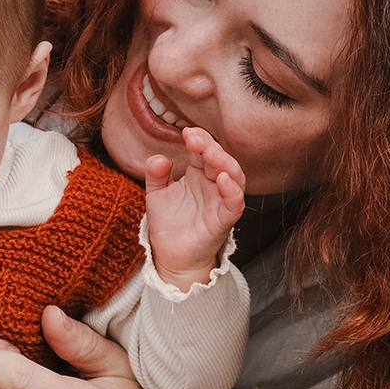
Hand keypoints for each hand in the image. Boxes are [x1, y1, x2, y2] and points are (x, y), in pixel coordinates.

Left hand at [142, 127, 244, 291]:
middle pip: (220, 159)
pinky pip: (235, 203)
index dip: (198, 138)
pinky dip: (233, 191)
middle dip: (210, 146)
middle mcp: (213, 184)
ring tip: (210, 153)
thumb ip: (155, 175)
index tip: (186, 132)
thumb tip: (159, 158)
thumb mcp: (156, 194)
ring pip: (234, 176)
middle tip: (194, 139)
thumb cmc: (168, 223)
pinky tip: (224, 179)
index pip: (203, 149)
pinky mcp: (223, 220)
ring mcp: (220, 201)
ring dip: (224, 162)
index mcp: (198, 174)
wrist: (170, 256)